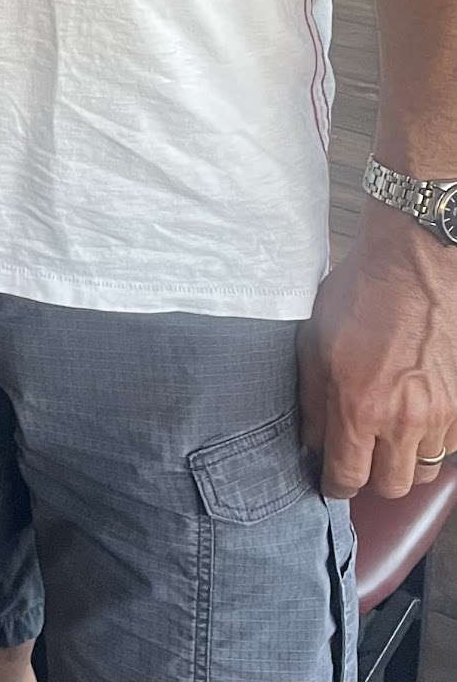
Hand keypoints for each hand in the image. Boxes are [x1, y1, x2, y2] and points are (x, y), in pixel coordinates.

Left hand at [297, 204, 456, 496]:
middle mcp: (404, 420)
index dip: (334, 484)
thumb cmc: (360, 295)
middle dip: (370, 477)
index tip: (328, 479)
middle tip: (357, 455)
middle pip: (391, 486)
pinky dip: (430, 441)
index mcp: (360, 406)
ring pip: (422, 470)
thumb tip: (309, 441)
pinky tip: (413, 417)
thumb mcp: (315, 342)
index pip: (348, 476)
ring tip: (386, 435)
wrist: (415, 265)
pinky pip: (448, 446)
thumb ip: (311, 400)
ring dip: (402, 461)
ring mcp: (440, 415)